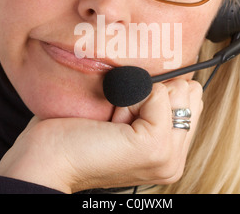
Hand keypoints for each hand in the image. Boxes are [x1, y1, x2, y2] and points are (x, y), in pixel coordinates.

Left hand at [0, 79, 202, 192]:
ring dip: (140, 98)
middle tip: (119, 120)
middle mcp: (175, 160)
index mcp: (170, 155)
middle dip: (151, 96)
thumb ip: (157, 107)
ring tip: (115, 122)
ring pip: (176, 91)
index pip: (191, 101)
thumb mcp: (127, 120)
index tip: (126, 116)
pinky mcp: (155, 146)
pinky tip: (111, 122)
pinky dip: (130, 99)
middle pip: (190, 93)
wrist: (48, 160)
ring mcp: (168, 156)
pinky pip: (158, 94)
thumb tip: (176, 79)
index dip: (157, 96)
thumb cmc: (76, 137)